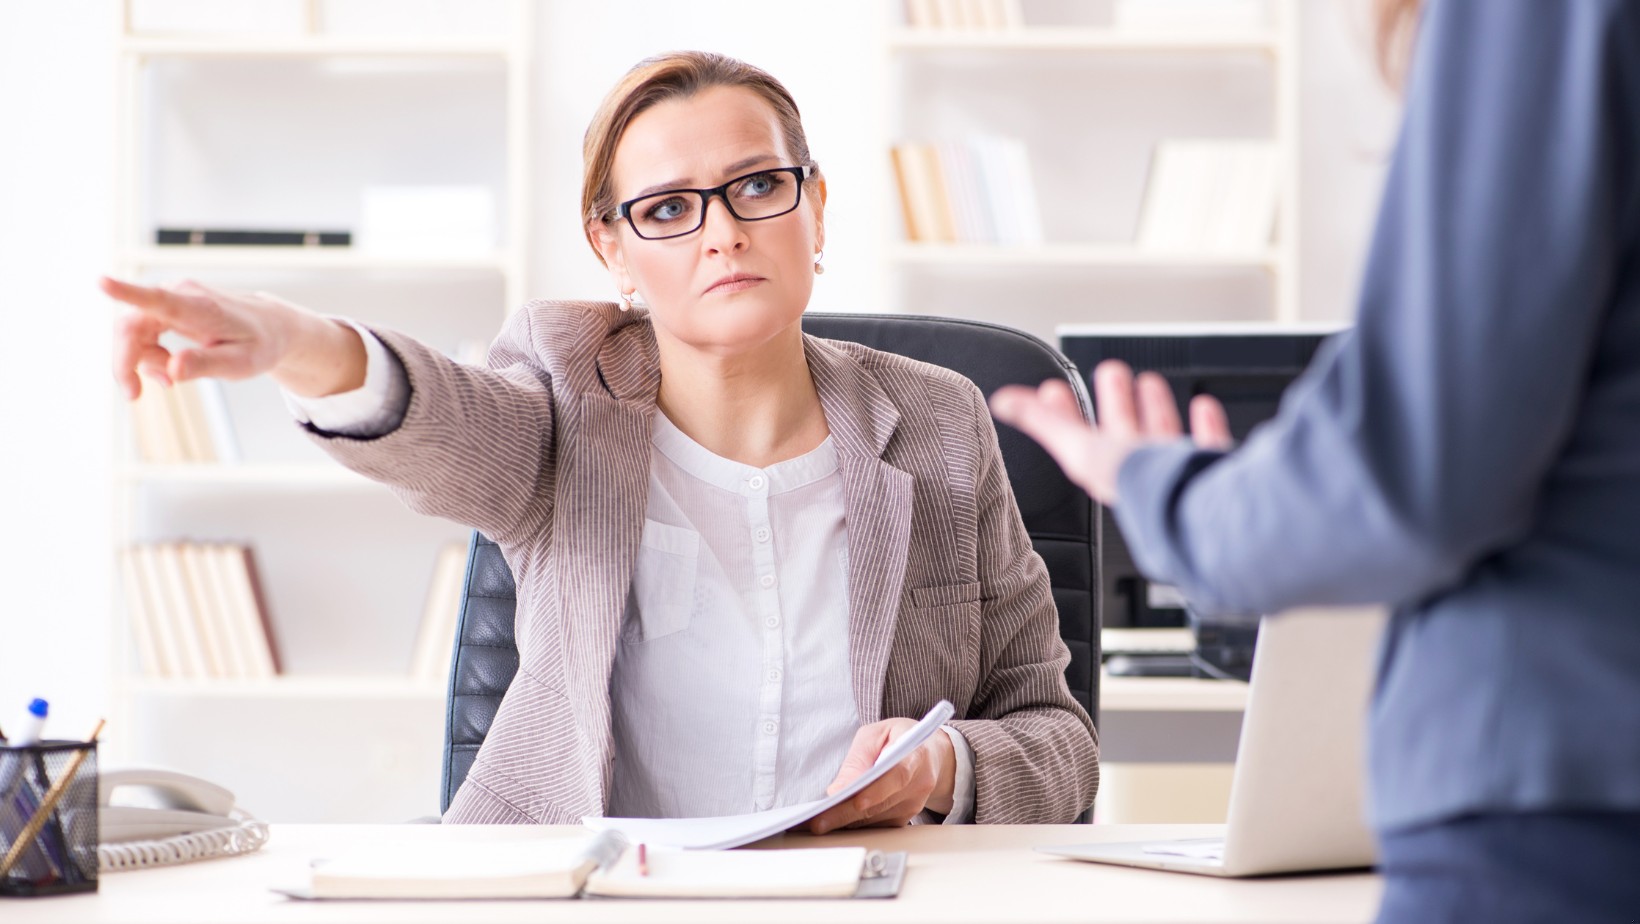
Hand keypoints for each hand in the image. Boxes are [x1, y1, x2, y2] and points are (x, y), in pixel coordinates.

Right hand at [102, 276, 365, 400]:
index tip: (101, 282)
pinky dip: (150, 357)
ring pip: (133, 333)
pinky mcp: (166, 307)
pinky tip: (170, 370)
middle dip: (126, 363)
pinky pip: (142, 334)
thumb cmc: (259, 344)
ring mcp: (171, 299)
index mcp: (199, 307)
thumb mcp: (241, 363)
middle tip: (134, 395)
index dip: (126, 292)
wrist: (271, 326)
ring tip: (172, 381)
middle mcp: (180, 296)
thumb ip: (207, 365)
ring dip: (144, 363)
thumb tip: (173, 370)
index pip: (157, 299)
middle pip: (130, 327)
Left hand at [803, 718, 954, 834]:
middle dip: (847, 813)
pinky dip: (856, 824)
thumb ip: (858, 759)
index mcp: (916, 754)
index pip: (898, 776)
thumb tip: (839, 789)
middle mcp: (920, 783)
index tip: (855, 801)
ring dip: (847, 821)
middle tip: (820, 822)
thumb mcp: (875, 734)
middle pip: (881, 803)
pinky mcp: (907, 816)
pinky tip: (836, 821)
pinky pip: (878, 824)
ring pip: (877, 818)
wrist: (929, 751)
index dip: (877, 791)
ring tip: (820, 822)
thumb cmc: (898, 737)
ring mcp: (915, 803)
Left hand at [989, 361, 1233, 504]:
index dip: (1062, 413)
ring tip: (1147, 383)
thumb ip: (1043, 422)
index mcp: (1105, 470)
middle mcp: (1138, 472)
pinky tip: (1202, 407)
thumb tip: (1002, 401)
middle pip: (1121, 432)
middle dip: (1114, 401)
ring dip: (1152, 408)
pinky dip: (1204, 426)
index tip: (1053, 389)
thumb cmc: (1135, 484)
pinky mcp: (1210, 472)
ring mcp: (1174, 473)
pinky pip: (1205, 446)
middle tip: (1110, 373)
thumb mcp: (1078, 447)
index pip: (1076, 437)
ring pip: (1160, 435)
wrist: (1192, 506)